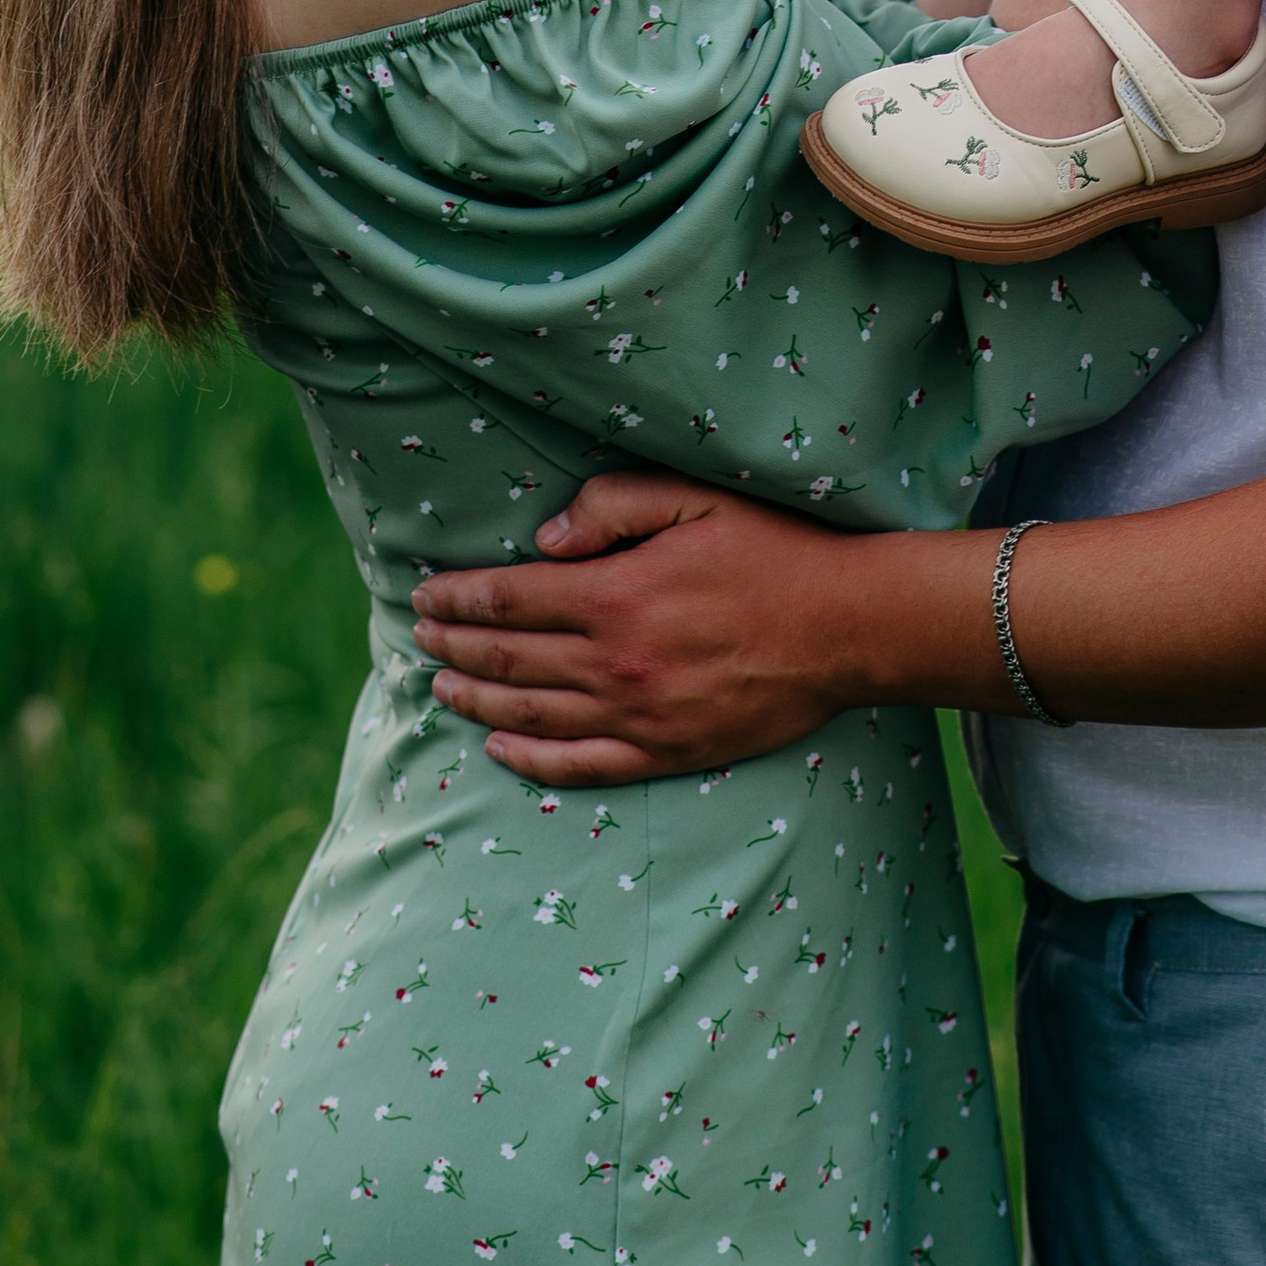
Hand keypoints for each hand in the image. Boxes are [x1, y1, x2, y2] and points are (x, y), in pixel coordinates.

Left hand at [413, 473, 864, 783]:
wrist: (846, 628)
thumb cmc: (775, 552)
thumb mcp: (697, 500)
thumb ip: (615, 506)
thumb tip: (544, 538)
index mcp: (618, 595)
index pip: (511, 599)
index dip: (461, 599)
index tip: (426, 595)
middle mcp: (616, 663)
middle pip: (510, 661)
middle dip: (455, 648)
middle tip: (419, 638)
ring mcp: (639, 715)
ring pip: (532, 716)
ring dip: (476, 703)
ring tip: (440, 689)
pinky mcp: (666, 752)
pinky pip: (580, 765)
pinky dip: (530, 761)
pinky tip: (499, 750)